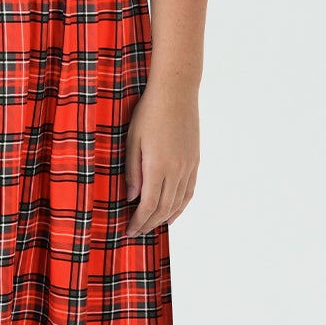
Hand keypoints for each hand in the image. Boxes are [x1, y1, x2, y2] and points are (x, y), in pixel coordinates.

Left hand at [123, 79, 199, 236]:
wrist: (176, 92)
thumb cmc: (148, 113)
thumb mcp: (132, 141)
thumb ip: (132, 171)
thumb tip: (131, 198)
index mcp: (158, 167)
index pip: (149, 205)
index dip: (139, 221)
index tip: (130, 230)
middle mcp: (177, 170)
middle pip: (164, 208)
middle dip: (149, 223)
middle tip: (137, 232)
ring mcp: (189, 166)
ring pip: (178, 203)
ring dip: (165, 218)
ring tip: (152, 227)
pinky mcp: (195, 160)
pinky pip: (189, 191)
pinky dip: (181, 206)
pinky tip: (173, 213)